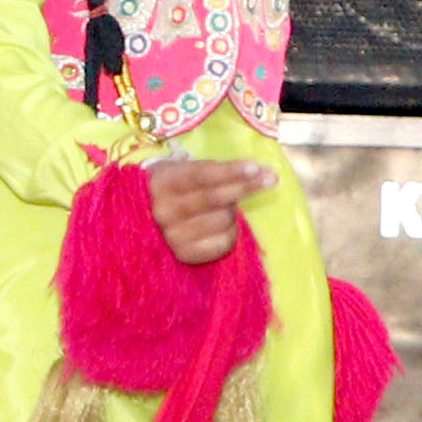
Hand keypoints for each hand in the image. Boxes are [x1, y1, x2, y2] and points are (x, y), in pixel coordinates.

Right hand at [147, 156, 269, 263]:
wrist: (151, 217)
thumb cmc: (180, 186)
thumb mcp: (189, 170)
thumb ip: (222, 170)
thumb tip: (262, 171)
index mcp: (161, 184)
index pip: (200, 176)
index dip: (228, 171)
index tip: (254, 166)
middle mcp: (163, 211)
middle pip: (213, 198)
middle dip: (245, 186)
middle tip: (270, 178)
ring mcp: (173, 236)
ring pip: (223, 219)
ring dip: (232, 211)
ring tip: (222, 207)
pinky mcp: (186, 255)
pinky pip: (224, 241)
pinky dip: (231, 231)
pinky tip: (222, 226)